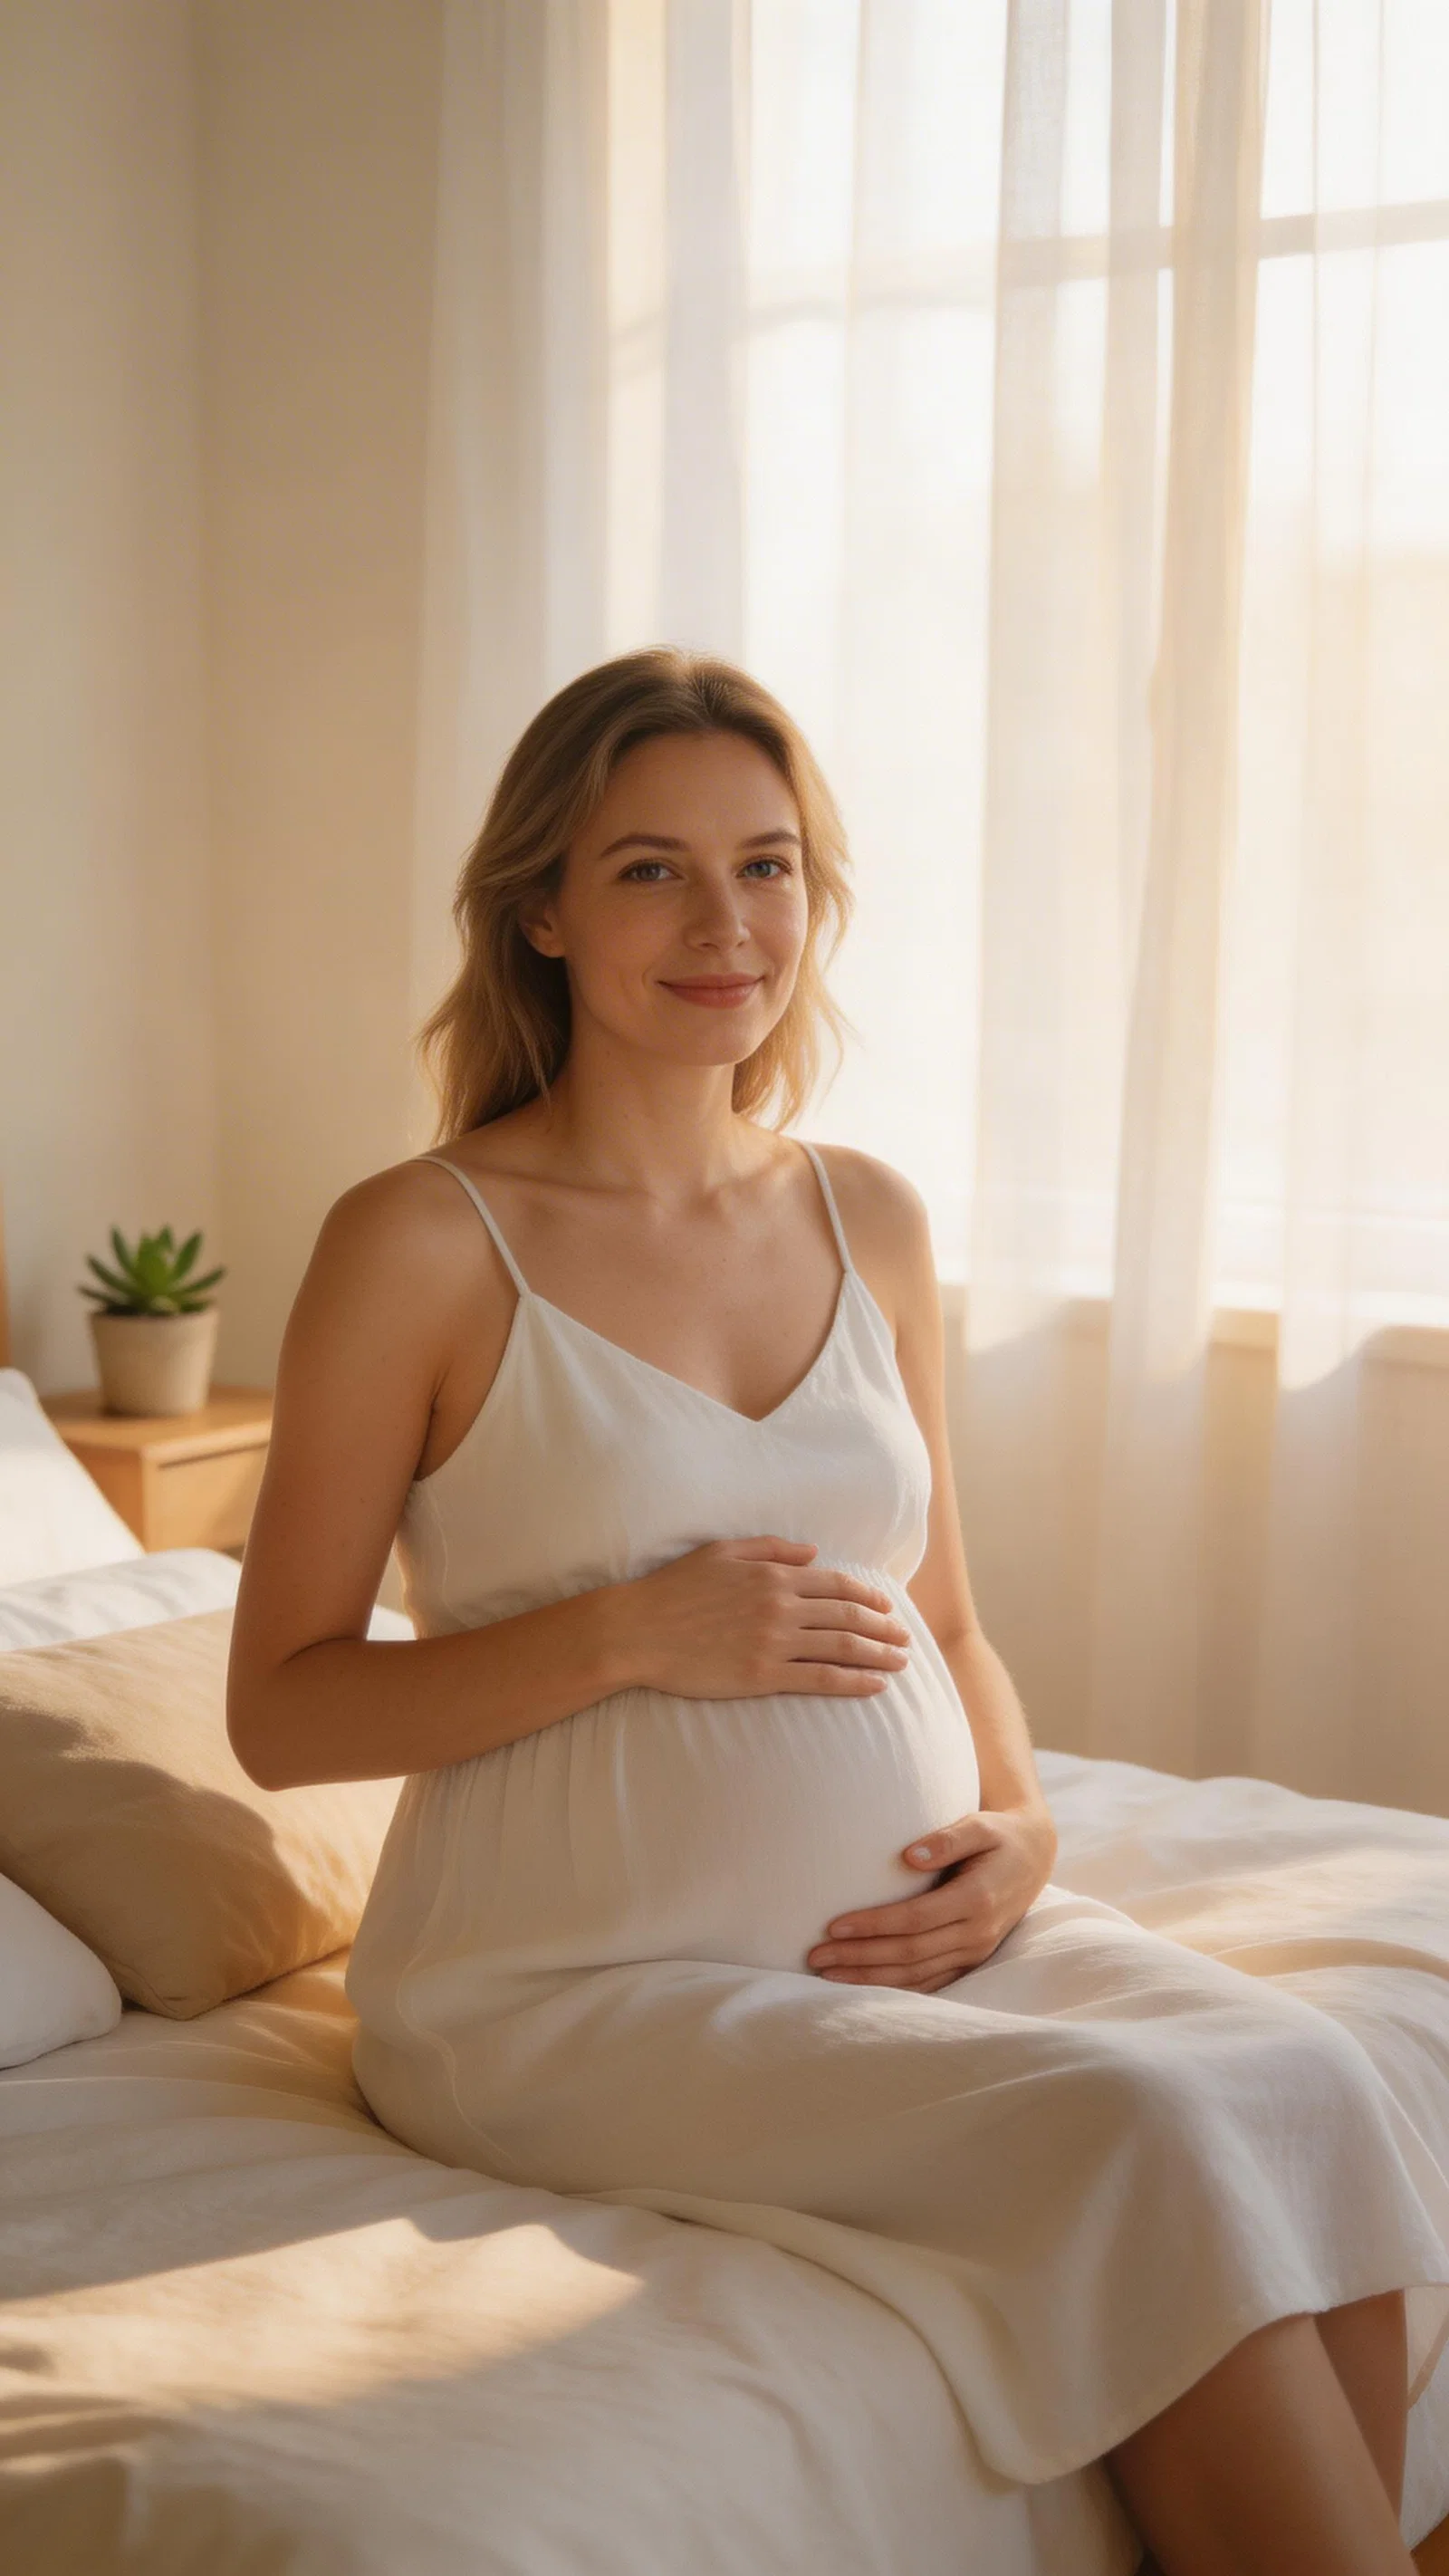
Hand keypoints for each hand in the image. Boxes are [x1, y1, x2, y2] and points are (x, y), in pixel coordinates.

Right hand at [620, 1536, 912, 1699]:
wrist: (638, 1630)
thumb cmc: (674, 1589)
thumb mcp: (722, 1552)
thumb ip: (771, 1549)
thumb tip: (813, 1552)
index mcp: (773, 1575)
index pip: (835, 1583)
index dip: (868, 1595)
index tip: (886, 1607)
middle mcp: (781, 1606)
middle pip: (848, 1615)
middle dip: (883, 1627)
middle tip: (904, 1639)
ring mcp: (774, 1642)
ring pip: (842, 1647)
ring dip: (878, 1654)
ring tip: (900, 1662)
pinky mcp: (763, 1676)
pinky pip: (821, 1679)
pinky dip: (854, 1682)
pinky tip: (875, 1686)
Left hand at [806, 1800, 1058, 1991]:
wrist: (1033, 1858)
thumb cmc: (998, 1835)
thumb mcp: (980, 1825)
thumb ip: (948, 1838)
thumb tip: (909, 1855)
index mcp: (977, 1899)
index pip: (915, 1919)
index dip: (874, 1925)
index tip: (834, 1926)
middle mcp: (977, 1932)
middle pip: (909, 1953)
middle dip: (860, 1957)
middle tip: (815, 1957)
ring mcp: (975, 1952)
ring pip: (917, 1975)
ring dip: (870, 1978)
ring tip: (827, 1974)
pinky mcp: (971, 1960)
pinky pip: (930, 1983)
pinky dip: (895, 1988)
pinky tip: (863, 1986)